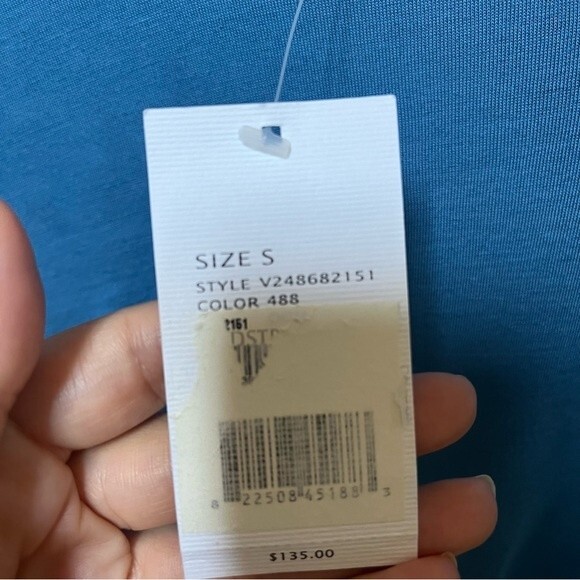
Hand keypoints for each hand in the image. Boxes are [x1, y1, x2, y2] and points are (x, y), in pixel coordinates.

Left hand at [0, 202, 495, 577]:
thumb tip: (3, 216)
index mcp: (33, 448)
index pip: (149, 366)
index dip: (234, 337)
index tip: (326, 318)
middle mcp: (96, 509)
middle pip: (240, 451)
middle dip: (343, 424)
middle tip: (435, 402)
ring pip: (275, 540)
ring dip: (376, 521)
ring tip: (464, 501)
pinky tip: (430, 574)